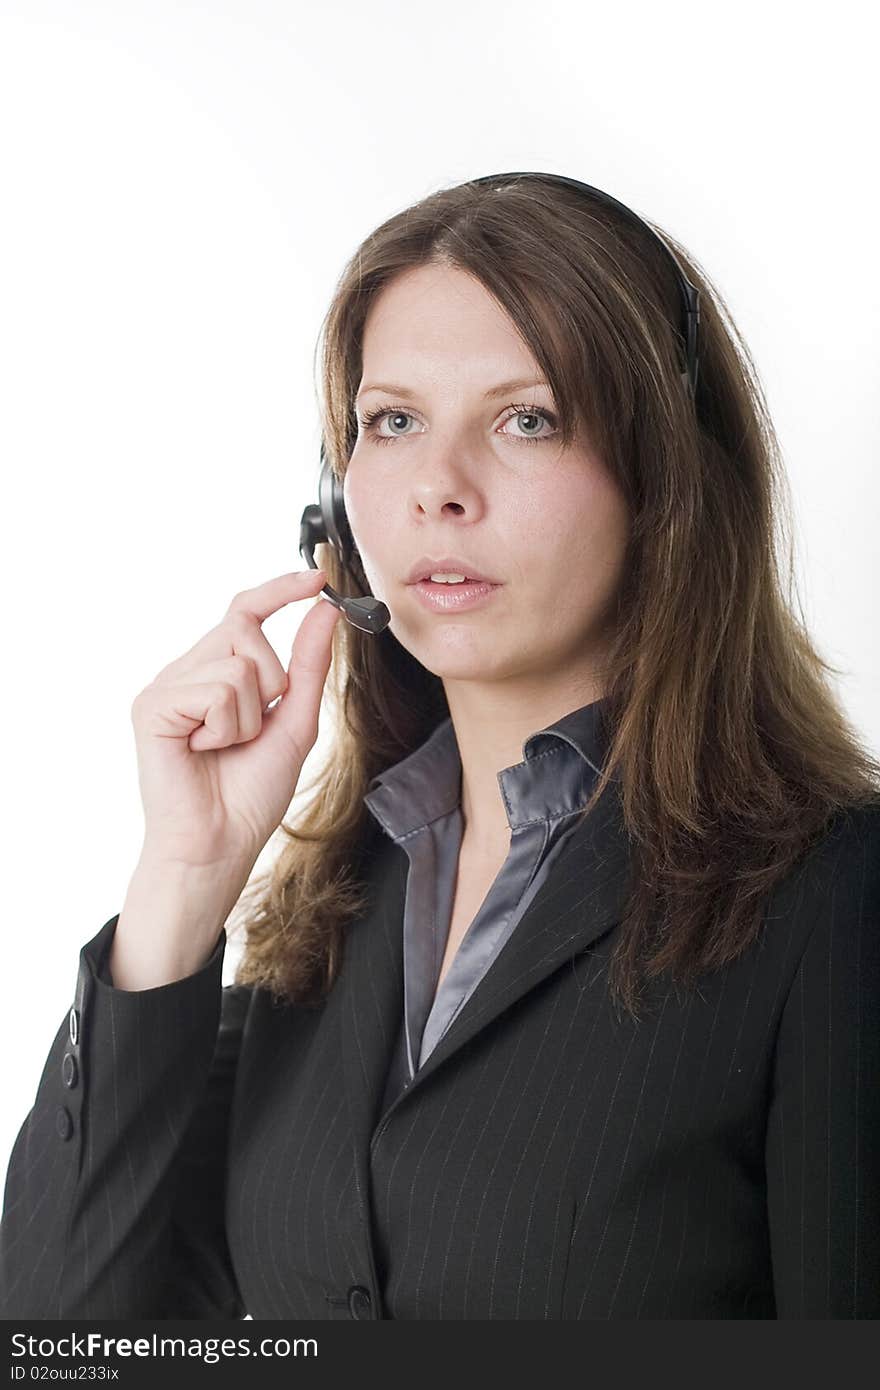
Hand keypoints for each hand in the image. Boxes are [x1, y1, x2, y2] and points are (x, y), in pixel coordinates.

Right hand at [128, 567, 341, 873]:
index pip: (245, 612)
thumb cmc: (250, 793)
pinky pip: (217, 689)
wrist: (220, 844)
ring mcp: (166, 685)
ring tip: (224, 748)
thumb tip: (326, 610)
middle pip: (245, 630)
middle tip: (249, 731)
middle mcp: (187, 671)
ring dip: (249, 716)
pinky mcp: (152, 705)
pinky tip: (204, 752)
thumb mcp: (296, 722)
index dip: (279, 590)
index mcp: (215, 672)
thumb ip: (309, 666)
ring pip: (237, 664)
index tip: (318, 576)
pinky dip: (226, 727)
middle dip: (271, 682)